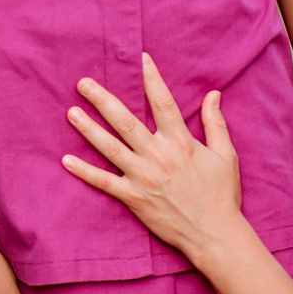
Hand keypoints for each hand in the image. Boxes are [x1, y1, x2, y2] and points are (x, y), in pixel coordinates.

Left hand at [63, 54, 249, 261]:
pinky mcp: (134, 198)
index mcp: (181, 142)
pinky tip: (66, 160)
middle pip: (125, 121)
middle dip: (102, 100)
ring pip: (110, 147)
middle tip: (83, 83)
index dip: (152, 79)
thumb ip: (215, 123)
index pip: (163, 103)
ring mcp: (143, 177)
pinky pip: (104, 182)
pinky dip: (85, 172)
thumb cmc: (221, 195)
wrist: (214, 234)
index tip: (141, 59)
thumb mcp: (226, 155)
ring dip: (89, 129)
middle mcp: (158, 155)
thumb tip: (214, 94)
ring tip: (71, 112)